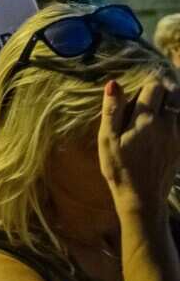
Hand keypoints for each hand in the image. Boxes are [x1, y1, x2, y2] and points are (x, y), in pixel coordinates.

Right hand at [98, 78, 179, 214]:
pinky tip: (167, 122)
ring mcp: (177, 136)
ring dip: (174, 101)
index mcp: (146, 119)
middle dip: (164, 89)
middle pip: (174, 93)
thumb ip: (112, 110)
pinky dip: (178, 116)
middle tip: (151, 94)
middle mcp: (167, 124)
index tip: (139, 87)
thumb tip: (113, 83)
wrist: (142, 197)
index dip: (147, 83)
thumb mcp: (107, 139)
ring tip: (161, 105)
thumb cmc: (119, 167)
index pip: (154, 87)